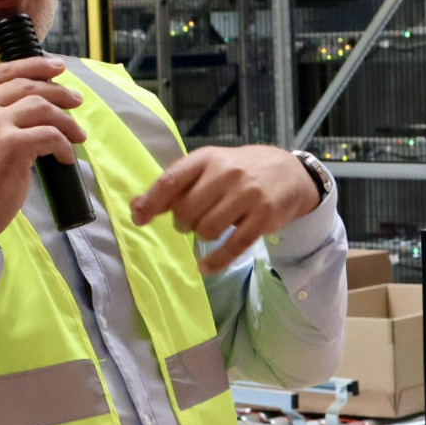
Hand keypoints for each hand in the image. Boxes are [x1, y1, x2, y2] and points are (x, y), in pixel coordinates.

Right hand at [0, 57, 85, 238]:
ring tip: (77, 134)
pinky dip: (65, 145)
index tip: (57, 67)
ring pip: (43, 107)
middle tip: (77, 100)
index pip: (2, 71)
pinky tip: (66, 157)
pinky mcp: (12, 145)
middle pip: (27, 86)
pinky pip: (51, 135)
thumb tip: (36, 103)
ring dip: (67, 120)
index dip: (33, 64)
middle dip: (58, 91)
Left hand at [130, 145, 320, 273]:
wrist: (288, 172)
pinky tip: (206, 266)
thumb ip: (175, 187)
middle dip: (183, 222)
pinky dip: (216, 261)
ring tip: (209, 229)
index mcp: (207, 158)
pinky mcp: (263, 217)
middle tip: (191, 221)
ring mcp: (247, 195)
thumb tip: (137, 208)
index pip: (171, 180)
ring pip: (207, 229)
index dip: (151, 202)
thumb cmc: (240, 171)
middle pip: (187, 210)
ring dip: (202, 235)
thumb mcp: (208, 169)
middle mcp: (227, 172)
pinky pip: (233, 246)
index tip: (139, 219)